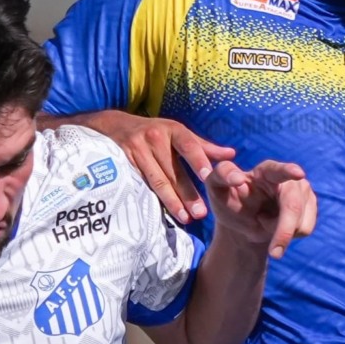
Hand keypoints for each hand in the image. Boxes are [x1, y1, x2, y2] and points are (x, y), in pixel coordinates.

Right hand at [75, 111, 238, 224]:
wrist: (113, 126)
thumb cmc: (153, 132)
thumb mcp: (176, 133)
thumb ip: (203, 146)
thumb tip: (231, 154)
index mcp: (171, 129)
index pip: (187, 145)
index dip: (197, 159)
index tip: (207, 175)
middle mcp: (154, 138)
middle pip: (173, 170)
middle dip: (187, 193)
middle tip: (201, 213)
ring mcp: (136, 151)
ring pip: (157, 180)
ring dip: (172, 201)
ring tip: (185, 217)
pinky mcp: (122, 164)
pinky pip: (141, 185)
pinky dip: (152, 199)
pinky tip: (161, 213)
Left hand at [203, 159, 315, 258]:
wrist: (242, 221)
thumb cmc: (229, 202)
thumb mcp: (216, 188)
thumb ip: (221, 175)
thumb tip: (238, 178)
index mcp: (266, 170)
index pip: (278, 170)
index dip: (289, 171)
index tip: (297, 174)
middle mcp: (289, 178)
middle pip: (292, 206)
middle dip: (284, 230)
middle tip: (274, 253)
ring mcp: (303, 191)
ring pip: (301, 221)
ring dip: (280, 232)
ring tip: (264, 220)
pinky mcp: (311, 206)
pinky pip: (306, 228)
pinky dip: (290, 235)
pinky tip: (277, 226)